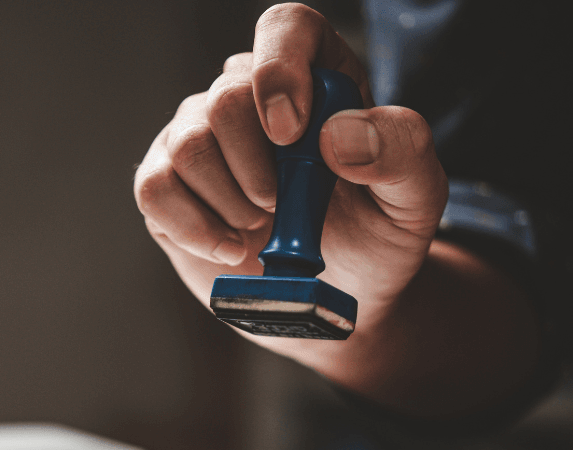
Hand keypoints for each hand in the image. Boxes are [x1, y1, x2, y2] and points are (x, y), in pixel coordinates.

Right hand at [134, 3, 538, 417]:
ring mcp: (202, 140)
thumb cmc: (378, 237)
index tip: (292, 135)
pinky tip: (230, 247)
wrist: (339, 296)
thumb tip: (336, 137)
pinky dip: (194, 226)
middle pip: (225, 97)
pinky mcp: (169, 187)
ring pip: (186, 143)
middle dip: (257, 167)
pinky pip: (154, 188)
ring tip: (262, 228)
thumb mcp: (417, 197)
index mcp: (316, 77)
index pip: (284, 30)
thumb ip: (400, 151)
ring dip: (230, 201)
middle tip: (285, 207)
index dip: (280, 70)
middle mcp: (250, 98)